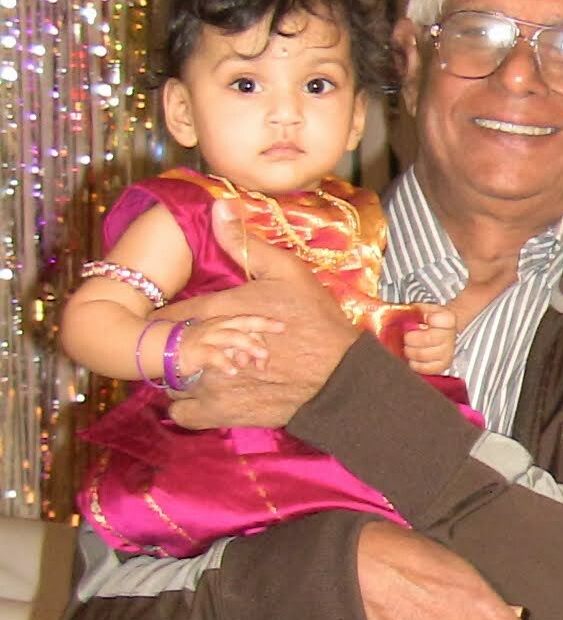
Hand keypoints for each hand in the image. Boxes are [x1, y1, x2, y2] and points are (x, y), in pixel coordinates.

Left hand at [164, 204, 357, 429]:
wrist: (341, 377)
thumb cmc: (317, 322)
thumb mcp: (290, 273)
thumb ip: (247, 243)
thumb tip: (218, 206)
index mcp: (219, 309)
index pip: (168, 313)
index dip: (167, 316)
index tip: (173, 319)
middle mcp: (206, 346)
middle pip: (165, 347)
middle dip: (173, 346)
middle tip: (187, 345)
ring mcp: (210, 383)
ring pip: (170, 380)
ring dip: (181, 375)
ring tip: (200, 370)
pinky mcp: (219, 412)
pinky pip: (181, 413)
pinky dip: (187, 407)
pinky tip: (203, 396)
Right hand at [164, 313, 279, 379]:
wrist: (164, 348)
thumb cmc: (199, 347)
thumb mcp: (222, 346)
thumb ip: (239, 350)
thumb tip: (255, 360)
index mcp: (225, 324)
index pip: (248, 321)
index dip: (265, 325)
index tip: (283, 328)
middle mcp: (217, 327)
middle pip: (242, 323)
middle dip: (262, 324)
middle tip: (281, 328)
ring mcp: (206, 338)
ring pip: (230, 337)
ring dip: (248, 345)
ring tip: (263, 356)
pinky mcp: (196, 351)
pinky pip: (212, 356)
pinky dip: (223, 363)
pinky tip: (233, 372)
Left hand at [403, 306, 456, 376]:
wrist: (442, 330)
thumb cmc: (430, 320)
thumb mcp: (424, 308)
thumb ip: (415, 310)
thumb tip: (404, 315)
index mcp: (448, 319)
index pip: (443, 320)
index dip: (432, 319)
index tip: (425, 318)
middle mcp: (450, 336)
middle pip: (429, 339)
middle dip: (411, 338)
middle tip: (407, 336)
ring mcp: (448, 353)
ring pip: (423, 355)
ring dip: (410, 351)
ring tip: (408, 347)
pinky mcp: (443, 365)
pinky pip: (425, 368)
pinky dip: (414, 364)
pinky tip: (413, 358)